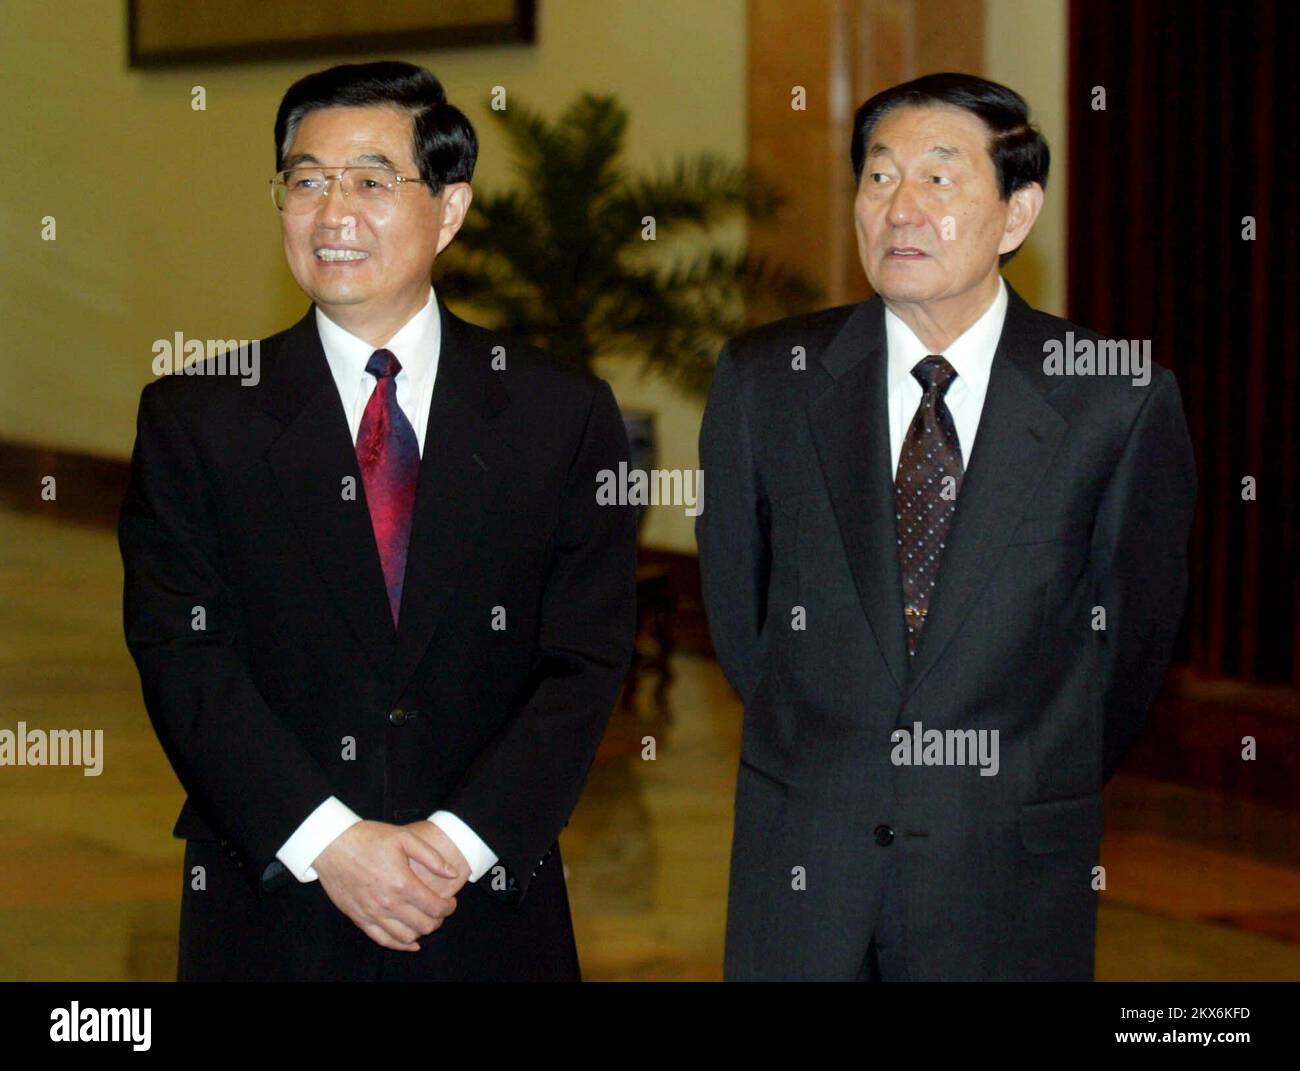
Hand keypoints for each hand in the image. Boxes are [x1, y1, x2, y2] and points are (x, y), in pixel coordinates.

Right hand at [313, 820, 459, 951]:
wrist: (332, 844)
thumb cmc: (369, 837)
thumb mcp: (405, 838)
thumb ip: (432, 857)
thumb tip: (452, 873)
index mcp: (402, 883)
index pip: (435, 907)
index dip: (449, 908)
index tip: (451, 902)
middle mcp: (388, 903)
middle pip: (424, 926)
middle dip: (438, 921)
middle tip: (440, 911)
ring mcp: (372, 913)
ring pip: (405, 937)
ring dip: (421, 933)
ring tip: (424, 921)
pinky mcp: (358, 918)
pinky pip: (382, 940)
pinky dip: (399, 944)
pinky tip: (410, 941)